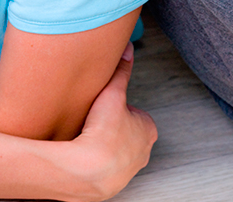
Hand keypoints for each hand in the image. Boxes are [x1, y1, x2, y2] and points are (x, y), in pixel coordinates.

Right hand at [57, 44, 156, 200]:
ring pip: (115, 148)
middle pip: (126, 130)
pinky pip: (104, 165)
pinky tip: (84, 151)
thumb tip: (127, 48)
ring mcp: (129, 170)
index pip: (133, 111)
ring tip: (87, 136)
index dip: (116, 105)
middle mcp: (143, 152)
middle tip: (94, 119)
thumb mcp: (113, 92)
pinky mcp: (114, 183)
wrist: (88, 170)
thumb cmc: (104, 132)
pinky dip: (95, 159)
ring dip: (103, 142)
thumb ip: (121, 70)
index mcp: (148, 129)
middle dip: (111, 125)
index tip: (103, 106)